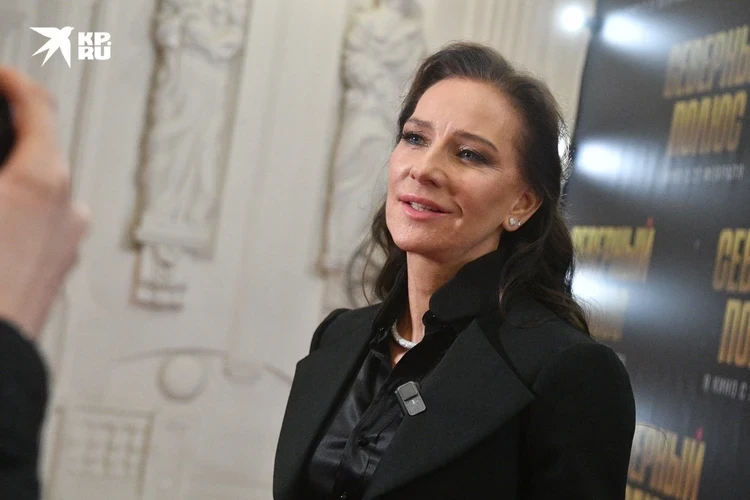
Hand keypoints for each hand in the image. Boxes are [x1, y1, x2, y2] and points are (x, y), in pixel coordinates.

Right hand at [0, 66, 89, 341]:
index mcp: (44, 182)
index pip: (38, 105)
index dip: (11, 81)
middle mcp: (69, 209)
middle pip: (38, 150)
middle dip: (4, 140)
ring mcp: (68, 242)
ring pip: (36, 190)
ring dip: (8, 179)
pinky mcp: (57, 268)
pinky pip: (37, 223)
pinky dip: (12, 212)